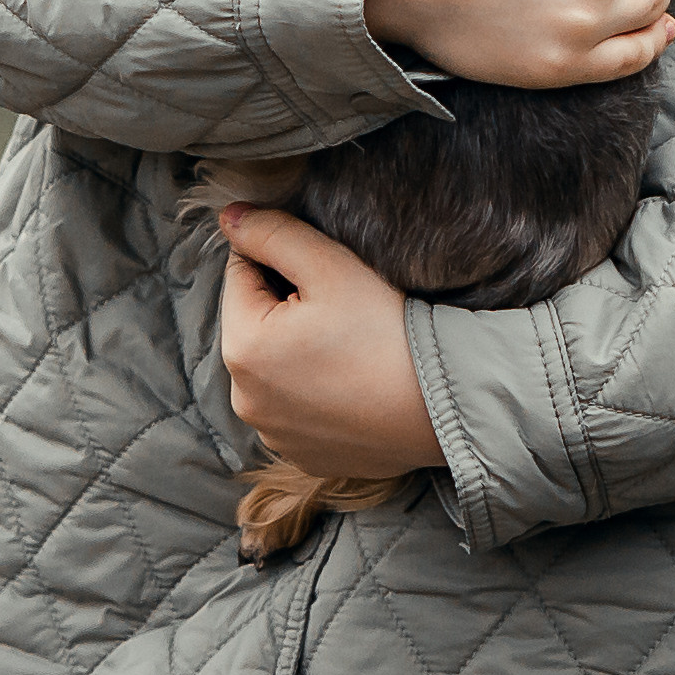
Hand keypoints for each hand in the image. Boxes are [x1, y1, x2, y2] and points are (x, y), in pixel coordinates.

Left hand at [218, 206, 446, 478]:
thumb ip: (272, 233)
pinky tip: (353, 379)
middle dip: (286, 304)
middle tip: (343, 305)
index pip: (241, 273)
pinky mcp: (303, 455)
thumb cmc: (387, 331)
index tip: (325, 269)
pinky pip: (296, 407)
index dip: (281, 258)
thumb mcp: (329, 265)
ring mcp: (274, 434)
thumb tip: (229, 218)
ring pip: (273, 367)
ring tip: (350, 343)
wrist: (445, 406)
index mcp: (242, 348)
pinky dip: (314, 389)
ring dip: (296, 349)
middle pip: (255, 323)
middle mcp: (246, 400)